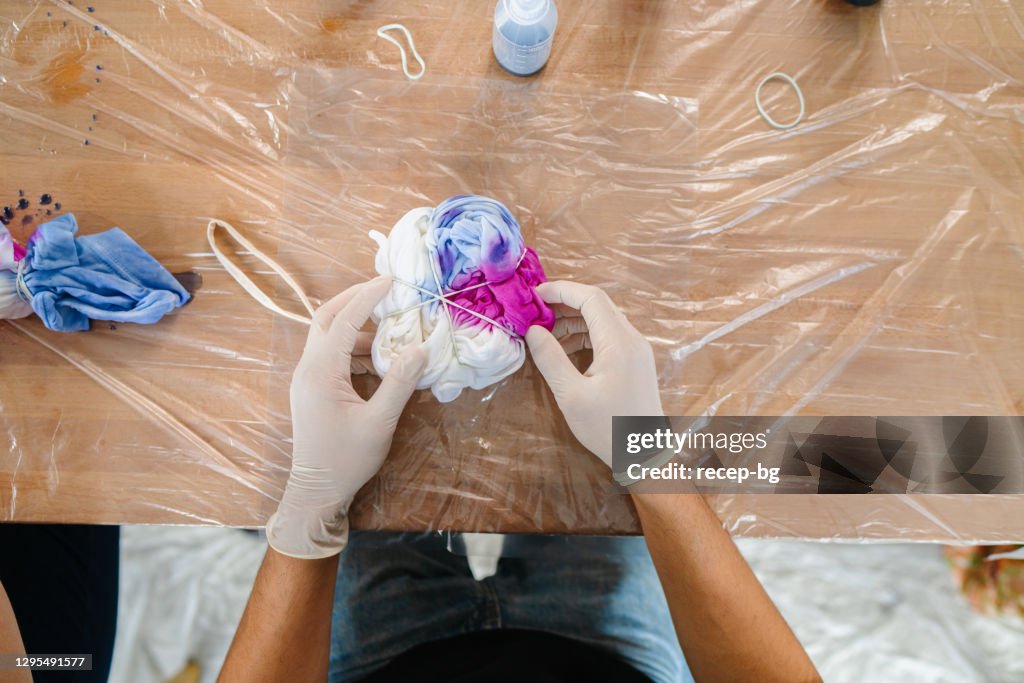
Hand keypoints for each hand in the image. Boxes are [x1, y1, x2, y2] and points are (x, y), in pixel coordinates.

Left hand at [266, 276, 427, 558]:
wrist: (315, 491)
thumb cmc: (347, 460)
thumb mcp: (380, 422)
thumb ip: (399, 383)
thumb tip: (421, 348)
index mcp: (320, 372)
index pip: (344, 320)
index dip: (368, 296)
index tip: (391, 279)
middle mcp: (307, 369)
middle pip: (325, 318)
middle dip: (355, 299)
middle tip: (384, 289)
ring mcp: (305, 379)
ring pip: (326, 335)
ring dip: (355, 324)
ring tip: (389, 325)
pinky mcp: (310, 389)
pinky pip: (328, 354)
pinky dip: (351, 346)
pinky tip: (376, 357)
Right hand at [525, 281, 662, 467]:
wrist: (645, 455)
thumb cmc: (608, 428)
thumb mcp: (571, 395)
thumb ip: (551, 358)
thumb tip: (533, 330)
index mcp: (618, 342)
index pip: (591, 297)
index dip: (561, 290)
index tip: (533, 296)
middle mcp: (632, 339)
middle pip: (597, 305)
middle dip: (564, 304)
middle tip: (534, 315)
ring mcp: (636, 349)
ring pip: (602, 319)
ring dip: (573, 321)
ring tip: (545, 335)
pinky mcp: (635, 361)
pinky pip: (608, 335)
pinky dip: (585, 335)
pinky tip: (565, 349)